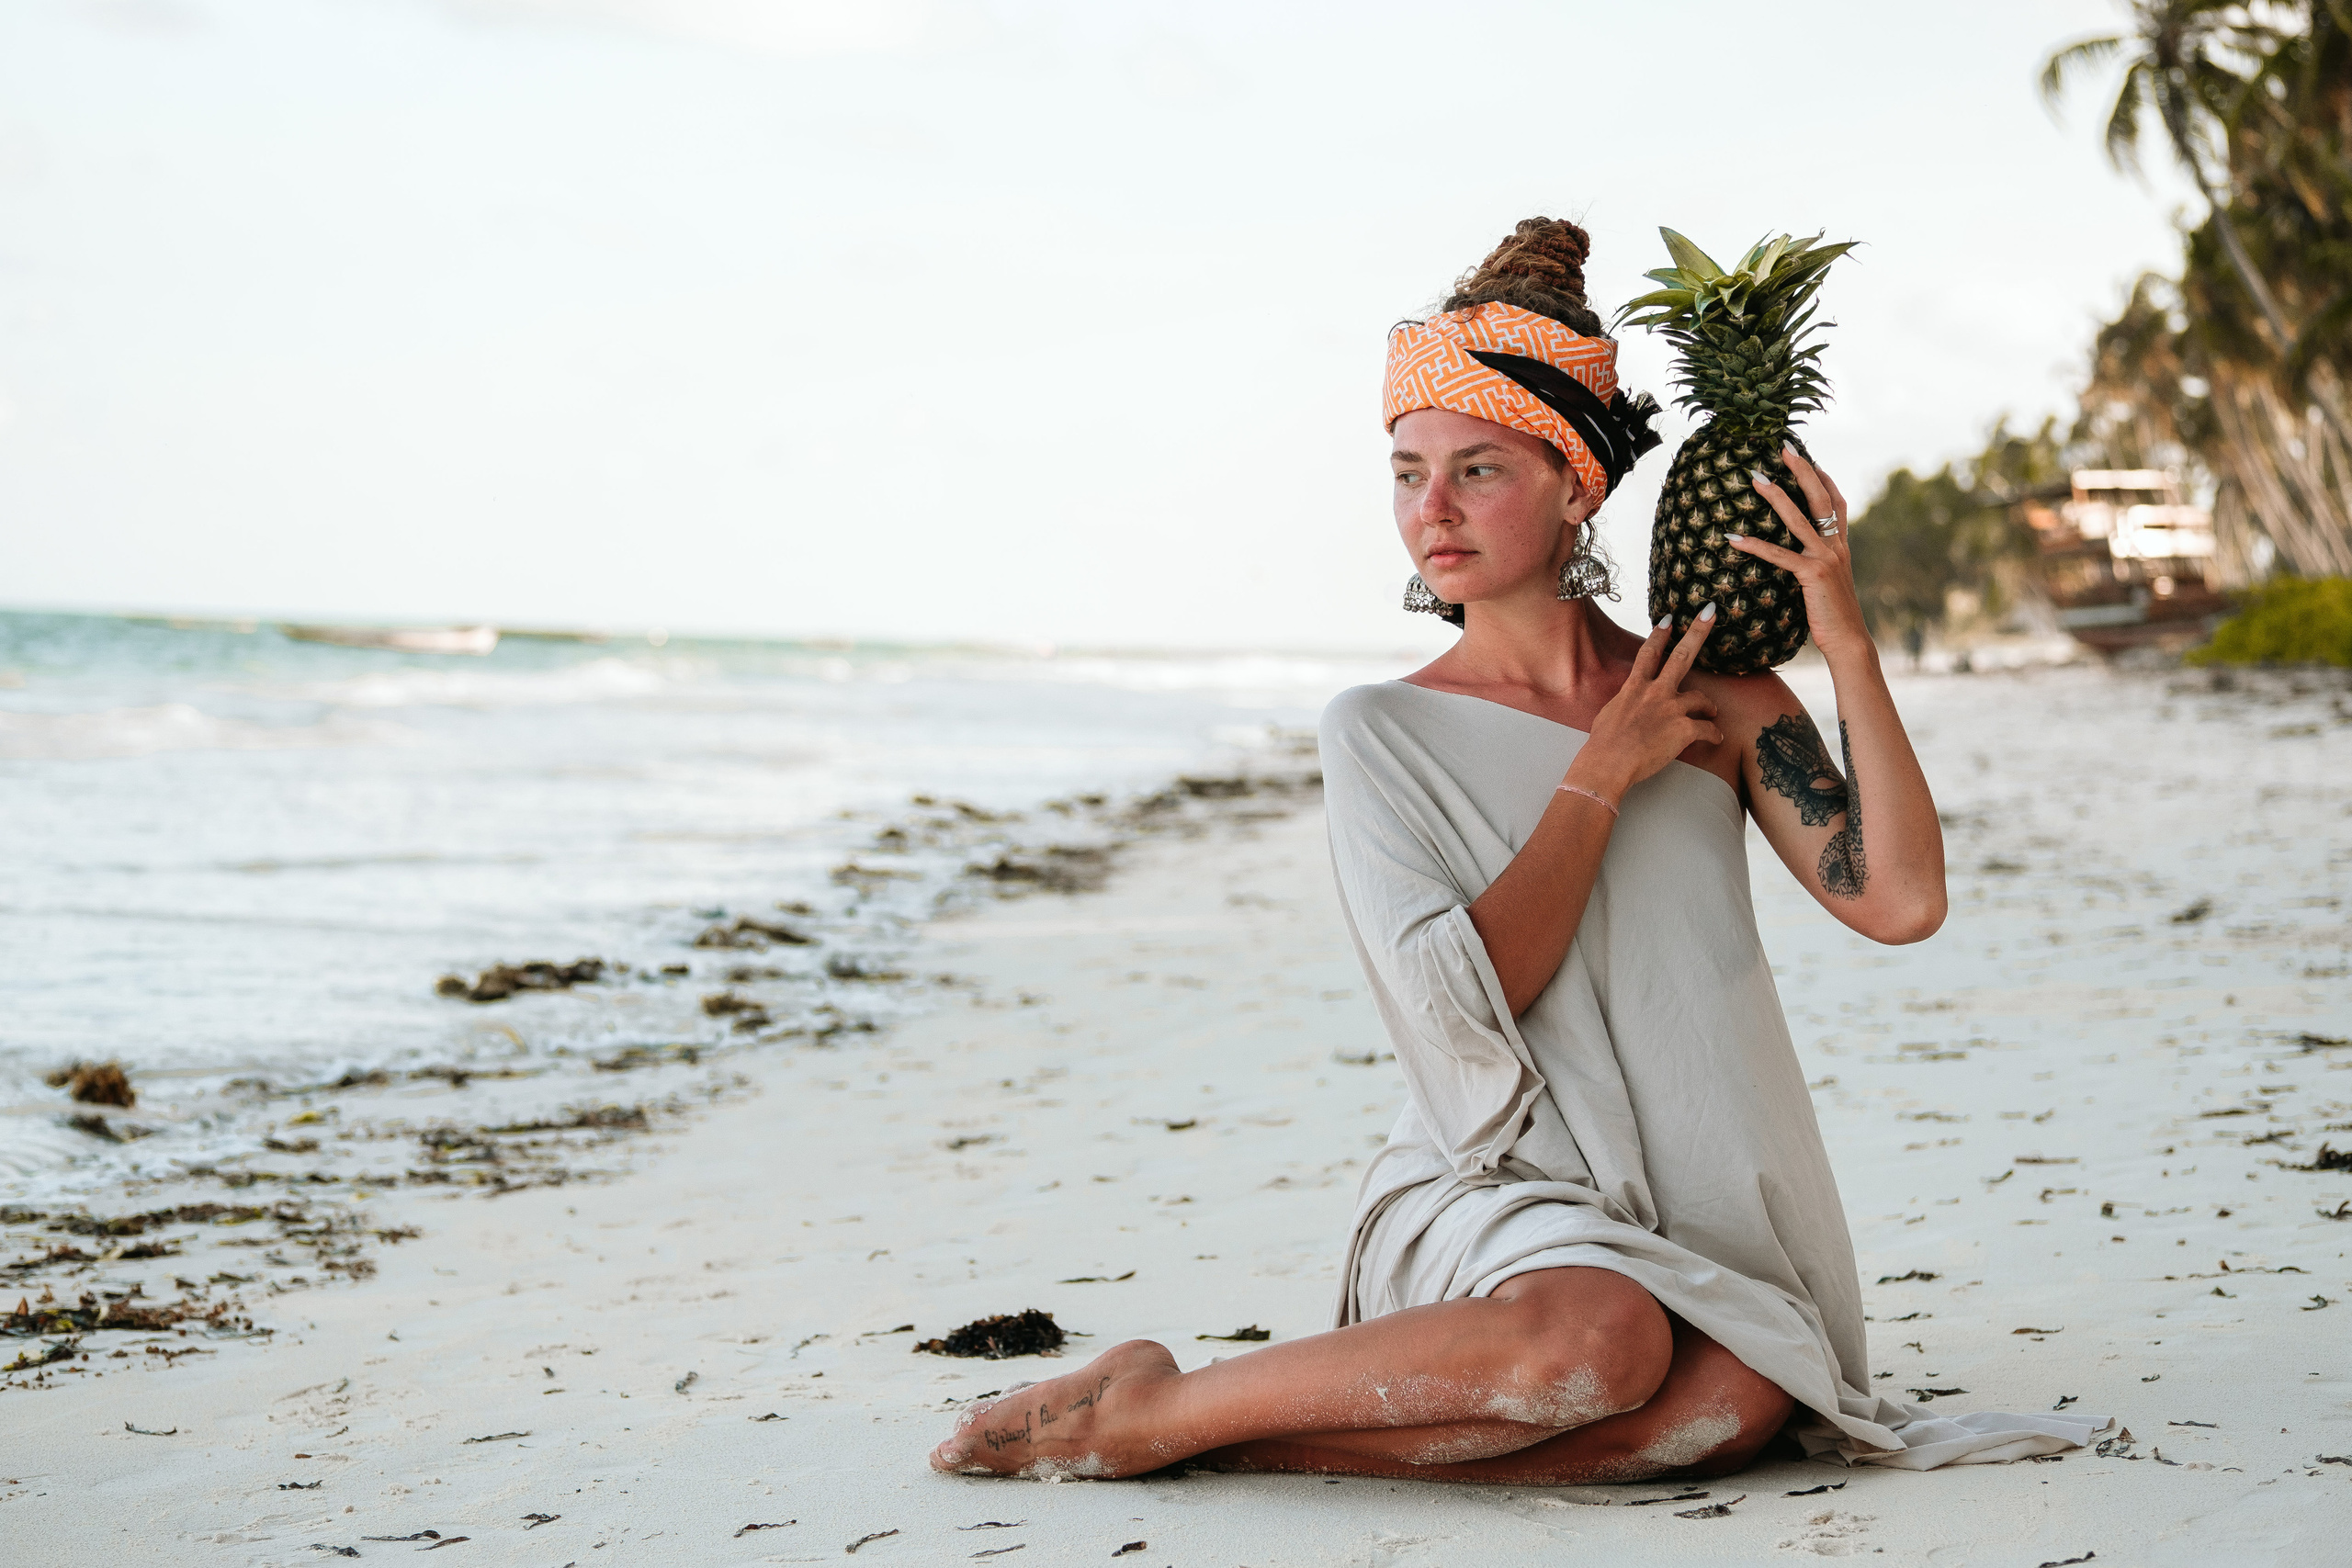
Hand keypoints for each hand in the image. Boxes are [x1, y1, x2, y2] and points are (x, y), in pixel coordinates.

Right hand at [1571, 610, 1723, 798]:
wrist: (1608, 764)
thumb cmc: (1603, 744)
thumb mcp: (1610, 714)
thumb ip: (1626, 703)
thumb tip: (1629, 705)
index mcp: (1634, 688)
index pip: (1648, 654)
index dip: (1659, 635)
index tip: (1669, 619)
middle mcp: (1655, 693)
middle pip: (1681, 657)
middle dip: (1697, 632)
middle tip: (1710, 613)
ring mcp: (1671, 710)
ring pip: (1700, 698)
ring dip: (1708, 705)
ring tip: (1711, 711)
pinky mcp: (1683, 730)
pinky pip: (1707, 729)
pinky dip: (1713, 734)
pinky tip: (1715, 738)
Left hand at [1734, 446, 1872, 663]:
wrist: (1848, 640)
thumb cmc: (1832, 615)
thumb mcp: (1827, 583)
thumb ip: (1817, 564)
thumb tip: (1800, 559)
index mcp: (1841, 546)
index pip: (1836, 502)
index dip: (1824, 478)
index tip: (1809, 457)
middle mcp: (1836, 546)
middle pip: (1820, 498)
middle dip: (1803, 471)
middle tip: (1785, 448)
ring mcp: (1826, 558)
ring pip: (1799, 519)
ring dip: (1776, 496)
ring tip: (1756, 478)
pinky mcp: (1812, 574)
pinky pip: (1780, 555)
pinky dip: (1756, 545)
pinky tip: (1734, 538)